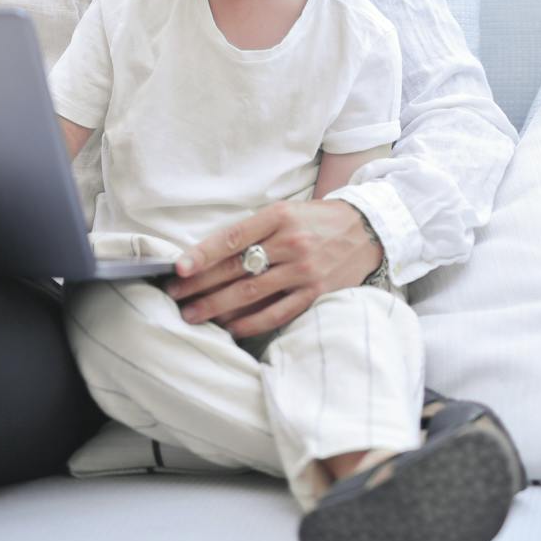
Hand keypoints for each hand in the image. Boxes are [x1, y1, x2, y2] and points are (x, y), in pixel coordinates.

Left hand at [164, 200, 382, 337]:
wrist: (367, 230)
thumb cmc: (316, 220)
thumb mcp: (285, 212)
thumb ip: (253, 230)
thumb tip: (209, 255)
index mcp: (279, 217)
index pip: (232, 237)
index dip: (202, 254)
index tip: (178, 268)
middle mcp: (291, 243)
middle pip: (236, 268)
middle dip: (200, 285)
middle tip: (173, 296)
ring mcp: (304, 271)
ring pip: (251, 293)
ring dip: (217, 306)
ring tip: (192, 315)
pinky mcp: (316, 294)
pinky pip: (277, 313)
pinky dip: (250, 322)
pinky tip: (230, 328)